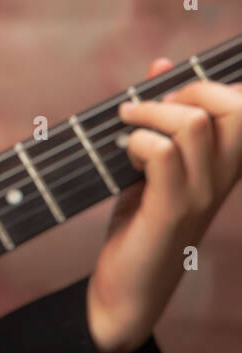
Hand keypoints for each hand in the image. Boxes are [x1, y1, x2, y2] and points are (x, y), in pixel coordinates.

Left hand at [86, 57, 241, 352]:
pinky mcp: (171, 210)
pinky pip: (161, 154)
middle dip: (188, 89)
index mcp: (225, 164)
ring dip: (149, 113)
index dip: (208, 86)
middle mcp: (223, 178)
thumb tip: (162, 63)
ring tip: (127, 128)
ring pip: (192, 124)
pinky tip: (122, 155)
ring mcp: (201, 194)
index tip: (168, 95)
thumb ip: (161, 118)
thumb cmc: (139, 221)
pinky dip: (135, 142)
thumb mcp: (151, 163)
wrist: (128, 288)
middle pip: (234, 107)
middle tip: (149, 107)